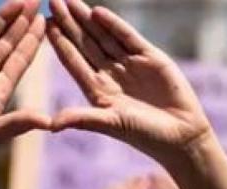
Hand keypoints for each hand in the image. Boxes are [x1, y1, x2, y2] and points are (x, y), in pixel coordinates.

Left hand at [47, 0, 212, 163]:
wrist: (181, 136)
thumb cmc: (145, 136)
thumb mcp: (111, 124)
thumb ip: (82, 119)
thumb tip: (51, 125)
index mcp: (97, 90)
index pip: (73, 61)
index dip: (59, 43)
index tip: (45, 25)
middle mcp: (110, 75)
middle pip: (85, 44)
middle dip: (69, 23)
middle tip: (52, 1)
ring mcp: (129, 64)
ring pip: (103, 36)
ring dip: (86, 19)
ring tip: (69, 0)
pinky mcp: (150, 57)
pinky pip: (128, 36)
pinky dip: (114, 24)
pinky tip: (97, 13)